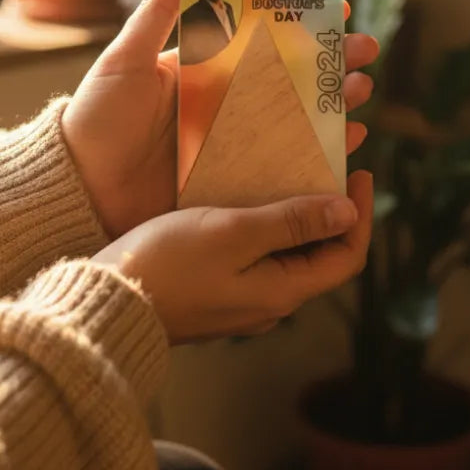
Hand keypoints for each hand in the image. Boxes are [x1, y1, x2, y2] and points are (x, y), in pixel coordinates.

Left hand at [63, 0, 379, 238]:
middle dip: (332, 62)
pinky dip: (320, 154)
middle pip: (291, 77)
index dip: (300, 21)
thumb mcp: (125, 60)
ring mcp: (232, 142)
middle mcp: (225, 102)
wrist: (78, 188)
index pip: (263, 36)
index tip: (337, 4)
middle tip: (366, 50)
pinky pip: (285, 165)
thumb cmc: (96, 118)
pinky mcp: (233, 180)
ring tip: (363, 91)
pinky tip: (350, 143)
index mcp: (204, 67)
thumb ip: (157, 14)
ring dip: (335, 104)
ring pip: (297, 118)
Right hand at [116, 171, 372, 343]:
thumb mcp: (234, 232)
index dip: (362, 215)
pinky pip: (261, 258)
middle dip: (334, 213)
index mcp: (282, 292)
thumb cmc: (168, 262)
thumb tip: (347, 212)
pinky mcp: (218, 292)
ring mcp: (243, 300)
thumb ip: (292, 222)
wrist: (108, 300)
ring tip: (296, 174)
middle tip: (332, 166)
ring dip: (301, 218)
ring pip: (290, 256)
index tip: (361, 171)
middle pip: (322, 256)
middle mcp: (269, 303)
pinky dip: (270, 227)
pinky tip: (253, 198)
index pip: (347, 257)